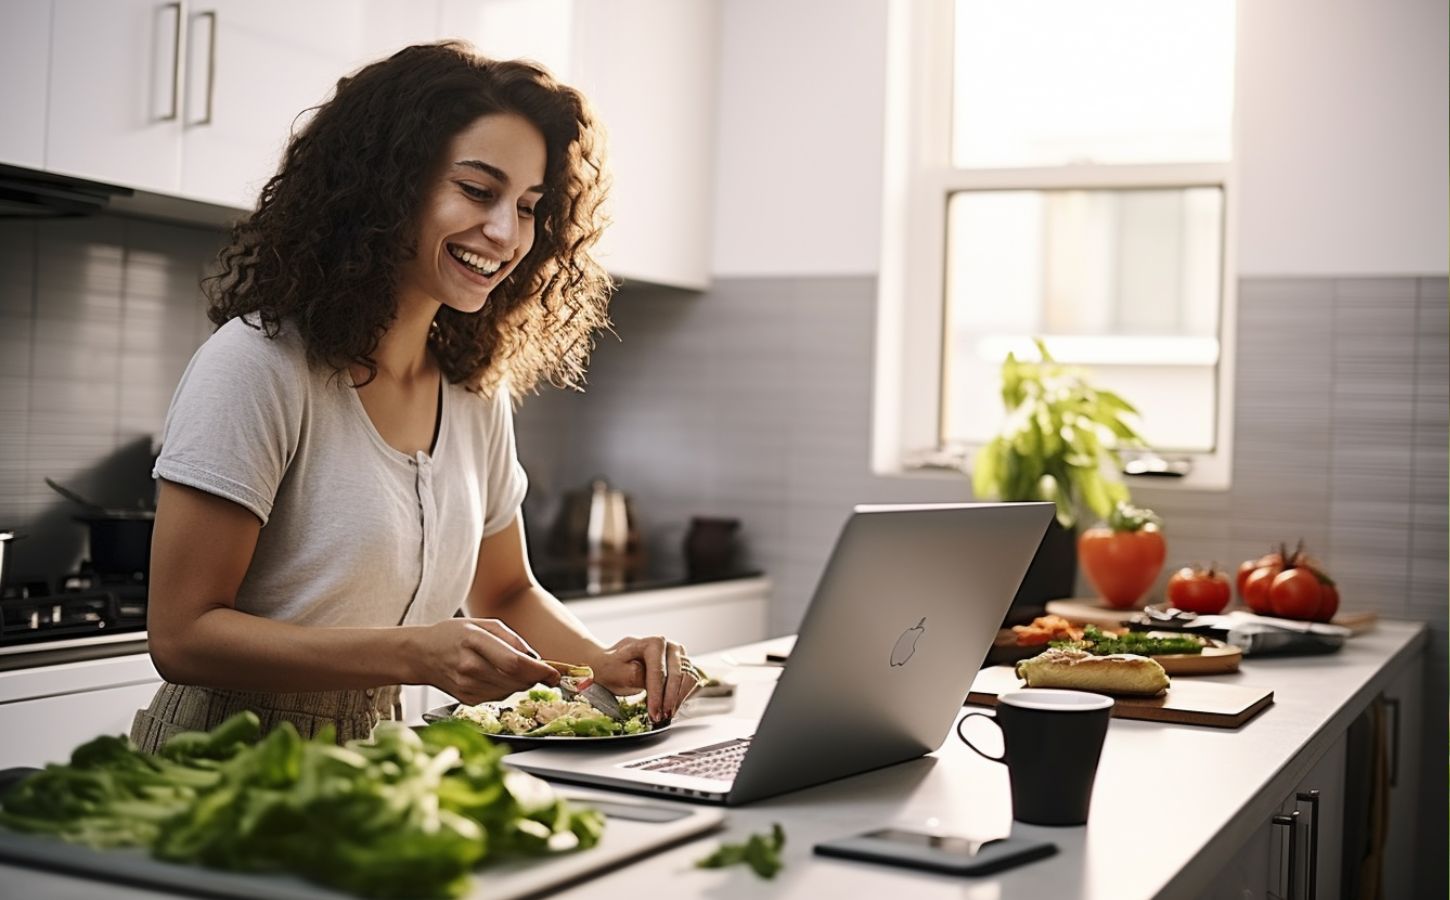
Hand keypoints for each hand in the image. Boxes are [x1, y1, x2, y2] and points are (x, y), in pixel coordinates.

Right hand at [411, 618, 558, 705]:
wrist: (421, 655)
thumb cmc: (453, 635)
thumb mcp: (483, 624)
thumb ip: (513, 640)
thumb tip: (537, 660)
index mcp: (474, 641)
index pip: (514, 663)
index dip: (539, 671)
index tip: (554, 673)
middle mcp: (469, 666)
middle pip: (516, 680)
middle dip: (535, 677)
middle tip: (542, 671)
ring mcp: (467, 687)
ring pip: (511, 691)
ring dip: (522, 683)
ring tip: (512, 668)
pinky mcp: (467, 700)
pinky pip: (499, 697)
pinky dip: (507, 688)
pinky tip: (497, 676)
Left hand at [590, 635, 700, 722]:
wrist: (613, 663)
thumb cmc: (613, 667)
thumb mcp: (615, 670)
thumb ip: (632, 674)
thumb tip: (646, 679)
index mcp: (653, 643)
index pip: (658, 672)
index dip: (657, 695)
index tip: (654, 713)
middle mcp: (669, 646)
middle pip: (676, 675)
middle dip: (669, 700)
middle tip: (660, 717)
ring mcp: (678, 655)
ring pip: (687, 678)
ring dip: (678, 699)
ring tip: (665, 714)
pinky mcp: (682, 665)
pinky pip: (689, 681)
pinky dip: (682, 696)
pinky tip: (670, 707)